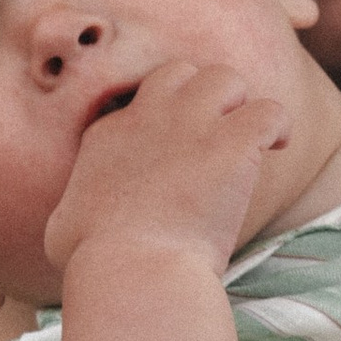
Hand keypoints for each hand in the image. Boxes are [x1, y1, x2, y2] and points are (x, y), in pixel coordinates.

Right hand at [44, 60, 288, 285]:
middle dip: (200, 96)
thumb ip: (73, 212)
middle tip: (215, 137)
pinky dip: (278, 125)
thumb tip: (72, 221)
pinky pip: (269, 110)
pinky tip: (277, 147)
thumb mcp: (63, 230)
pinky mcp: (231, 144)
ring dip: (240, 104)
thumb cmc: (94, 261)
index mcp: (110, 135)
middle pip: (178, 73)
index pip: (140, 104)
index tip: (176, 161)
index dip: (162, 126)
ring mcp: (191, 124)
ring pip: (225, 78)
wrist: (131, 267)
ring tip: (248, 139)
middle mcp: (148, 116)